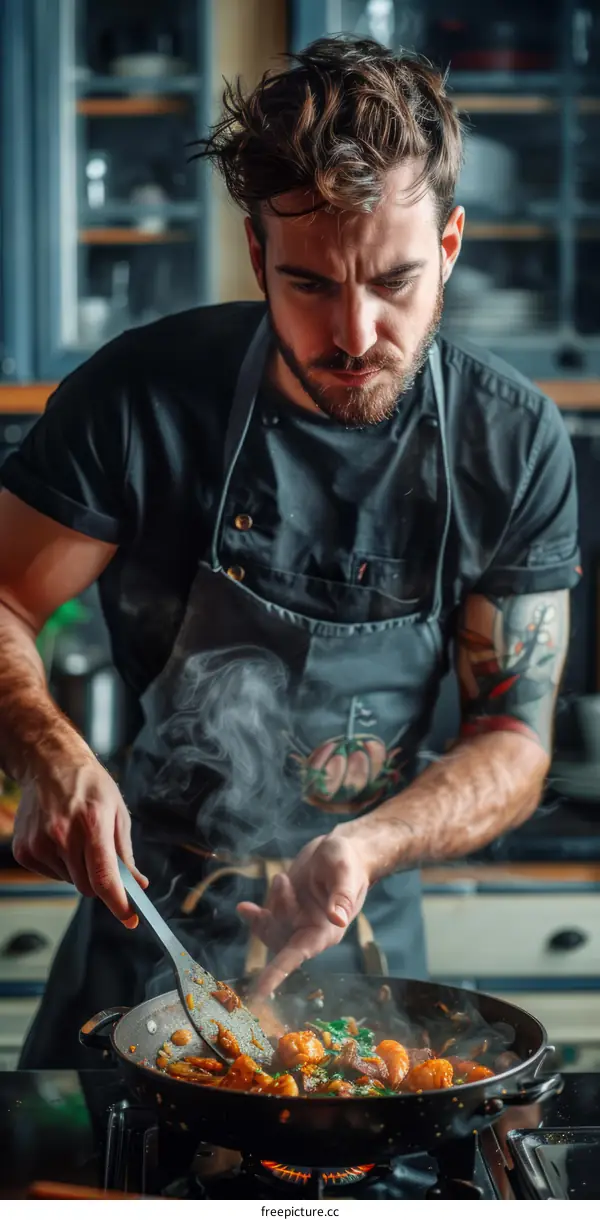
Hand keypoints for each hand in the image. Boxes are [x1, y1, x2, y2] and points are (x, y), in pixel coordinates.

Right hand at [12, 748, 147, 924]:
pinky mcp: (24, 850)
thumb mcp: (117, 812)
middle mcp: (63, 835)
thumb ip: (126, 854)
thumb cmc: (89, 786)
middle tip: (100, 857)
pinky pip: (51, 874)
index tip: (130, 918)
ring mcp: (40, 843)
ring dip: (79, 870)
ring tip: (76, 837)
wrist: (50, 765)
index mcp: (92, 823)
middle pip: (88, 887)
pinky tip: (60, 839)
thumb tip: (138, 885)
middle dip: (100, 881)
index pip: (105, 877)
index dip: (119, 904)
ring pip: (69, 881)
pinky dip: (60, 865)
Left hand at [237, 829, 369, 996]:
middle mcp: (309, 931)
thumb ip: (341, 895)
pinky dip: (252, 915)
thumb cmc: (347, 861)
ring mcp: (295, 921)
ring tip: (282, 877)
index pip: (299, 955)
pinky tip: (244, 907)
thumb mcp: (345, 872)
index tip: (260, 992)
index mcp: (327, 931)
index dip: (278, 973)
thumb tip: (338, 919)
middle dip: (275, 912)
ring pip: (269, 928)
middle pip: (278, 938)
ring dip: (268, 905)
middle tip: (283, 879)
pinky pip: (263, 921)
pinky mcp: (285, 910)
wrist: (341, 849)